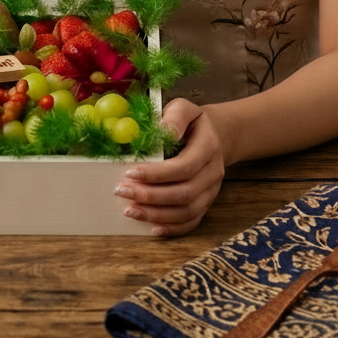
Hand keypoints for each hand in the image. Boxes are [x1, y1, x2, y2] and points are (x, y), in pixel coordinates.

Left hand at [114, 99, 224, 235]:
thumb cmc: (192, 122)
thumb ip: (174, 117)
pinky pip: (192, 221)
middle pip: (184, 193)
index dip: (156, 174)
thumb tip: (162, 131)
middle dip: (151, 196)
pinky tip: (151, 228)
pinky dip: (172, 228)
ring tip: (129, 210)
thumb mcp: (184, 108)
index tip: (130, 172)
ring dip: (157, 215)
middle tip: (122, 191)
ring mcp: (211, 191)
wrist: (216, 136)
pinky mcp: (206, 203)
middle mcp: (213, 173)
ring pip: (187, 211)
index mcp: (208, 148)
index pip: (183, 167)